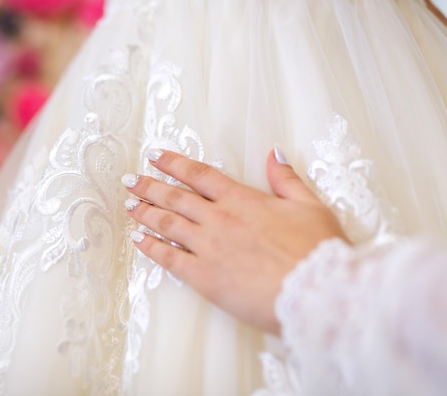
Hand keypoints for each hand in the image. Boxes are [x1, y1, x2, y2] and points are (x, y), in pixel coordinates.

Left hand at [121, 148, 349, 333]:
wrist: (316, 293)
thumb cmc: (317, 251)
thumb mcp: (310, 206)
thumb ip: (286, 180)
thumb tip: (274, 153)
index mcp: (243, 200)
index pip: (200, 175)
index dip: (174, 163)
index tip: (155, 156)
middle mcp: (220, 220)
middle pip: (176, 197)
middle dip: (150, 186)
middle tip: (130, 180)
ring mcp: (209, 248)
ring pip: (168, 224)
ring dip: (146, 212)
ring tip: (129, 205)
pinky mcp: (204, 277)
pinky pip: (169, 258)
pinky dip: (151, 247)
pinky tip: (139, 240)